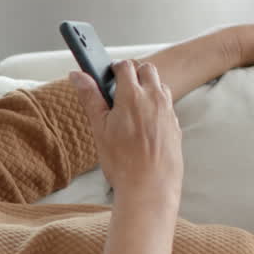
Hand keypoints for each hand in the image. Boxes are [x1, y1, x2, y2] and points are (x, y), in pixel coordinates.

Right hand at [70, 60, 181, 208]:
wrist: (149, 188)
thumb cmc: (122, 161)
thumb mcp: (99, 128)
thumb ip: (89, 97)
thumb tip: (77, 75)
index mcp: (132, 95)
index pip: (125, 66)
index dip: (114, 70)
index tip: (108, 79)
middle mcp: (154, 98)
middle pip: (147, 69)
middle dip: (134, 74)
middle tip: (120, 92)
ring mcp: (168, 111)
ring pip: (160, 85)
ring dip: (148, 88)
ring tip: (133, 109)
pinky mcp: (176, 125)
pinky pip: (167, 105)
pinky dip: (157, 106)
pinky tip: (145, 126)